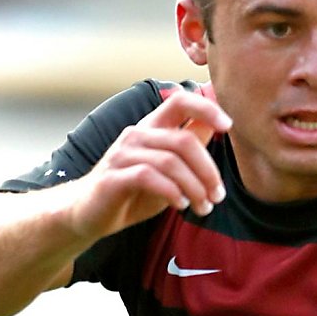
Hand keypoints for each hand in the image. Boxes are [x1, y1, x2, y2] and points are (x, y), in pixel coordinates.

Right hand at [66, 88, 231, 243]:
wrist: (88, 214)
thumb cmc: (131, 191)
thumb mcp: (166, 170)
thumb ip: (186, 148)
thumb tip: (214, 126)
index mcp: (151, 128)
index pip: (180, 101)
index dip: (207, 108)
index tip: (228, 126)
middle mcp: (137, 134)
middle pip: (184, 141)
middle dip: (208, 170)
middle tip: (218, 196)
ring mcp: (123, 154)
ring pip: (171, 162)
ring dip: (194, 188)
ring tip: (204, 208)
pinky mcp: (114, 177)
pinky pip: (150, 177)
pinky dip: (172, 193)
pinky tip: (182, 206)